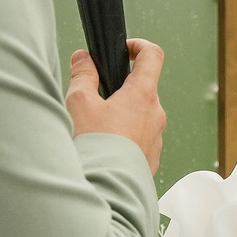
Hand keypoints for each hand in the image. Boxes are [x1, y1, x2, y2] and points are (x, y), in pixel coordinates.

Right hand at [68, 38, 164, 172]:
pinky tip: (104, 149)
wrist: (104, 190)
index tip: (124, 50)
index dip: (138, 46)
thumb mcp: (79, 103)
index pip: (153, 56)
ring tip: (96, 130)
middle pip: (142, 90)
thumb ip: (83, 75)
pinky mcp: (150, 160)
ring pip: (140, 117)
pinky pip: (139, 140)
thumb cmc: (94, 147)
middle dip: (120, 90)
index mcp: (142, 95)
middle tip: (95, 99)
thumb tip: (83, 58)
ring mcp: (156, 138)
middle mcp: (155, 115)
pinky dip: (124, 139)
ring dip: (121, 117)